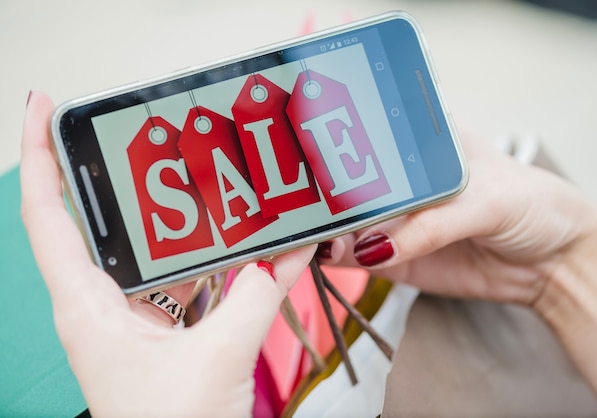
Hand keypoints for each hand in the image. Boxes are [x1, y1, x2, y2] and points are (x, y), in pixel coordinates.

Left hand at [20, 92, 315, 415]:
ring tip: (201, 181)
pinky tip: (234, 243)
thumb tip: (287, 249)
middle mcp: (102, 306)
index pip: (47, 216)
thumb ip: (256, 294)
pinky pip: (185, 279)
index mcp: (86, 308)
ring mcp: (135, 318)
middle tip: (143, 134)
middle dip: (120, 175)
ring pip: (149, 251)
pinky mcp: (165, 331)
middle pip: (99, 222)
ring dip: (177, 221)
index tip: (45, 109)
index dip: (40, 156)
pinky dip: (209, 259)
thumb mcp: (217, 357)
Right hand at [320, 132, 596, 413]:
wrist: (552, 263)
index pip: (371, 137)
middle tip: (303, 202)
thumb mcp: (487, 202)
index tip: (311, 153)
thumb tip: (375, 246)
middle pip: (350, 181)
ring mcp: (394, 219)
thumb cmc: (531, 206)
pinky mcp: (394, 257)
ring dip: (326, 228)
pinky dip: (336, 258)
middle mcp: (400, 179)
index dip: (340, 144)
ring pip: (346, 220)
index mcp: (421, 141)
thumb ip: (431, 224)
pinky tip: (325, 254)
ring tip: (312, 233)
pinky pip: (357, 257)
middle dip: (325, 191)